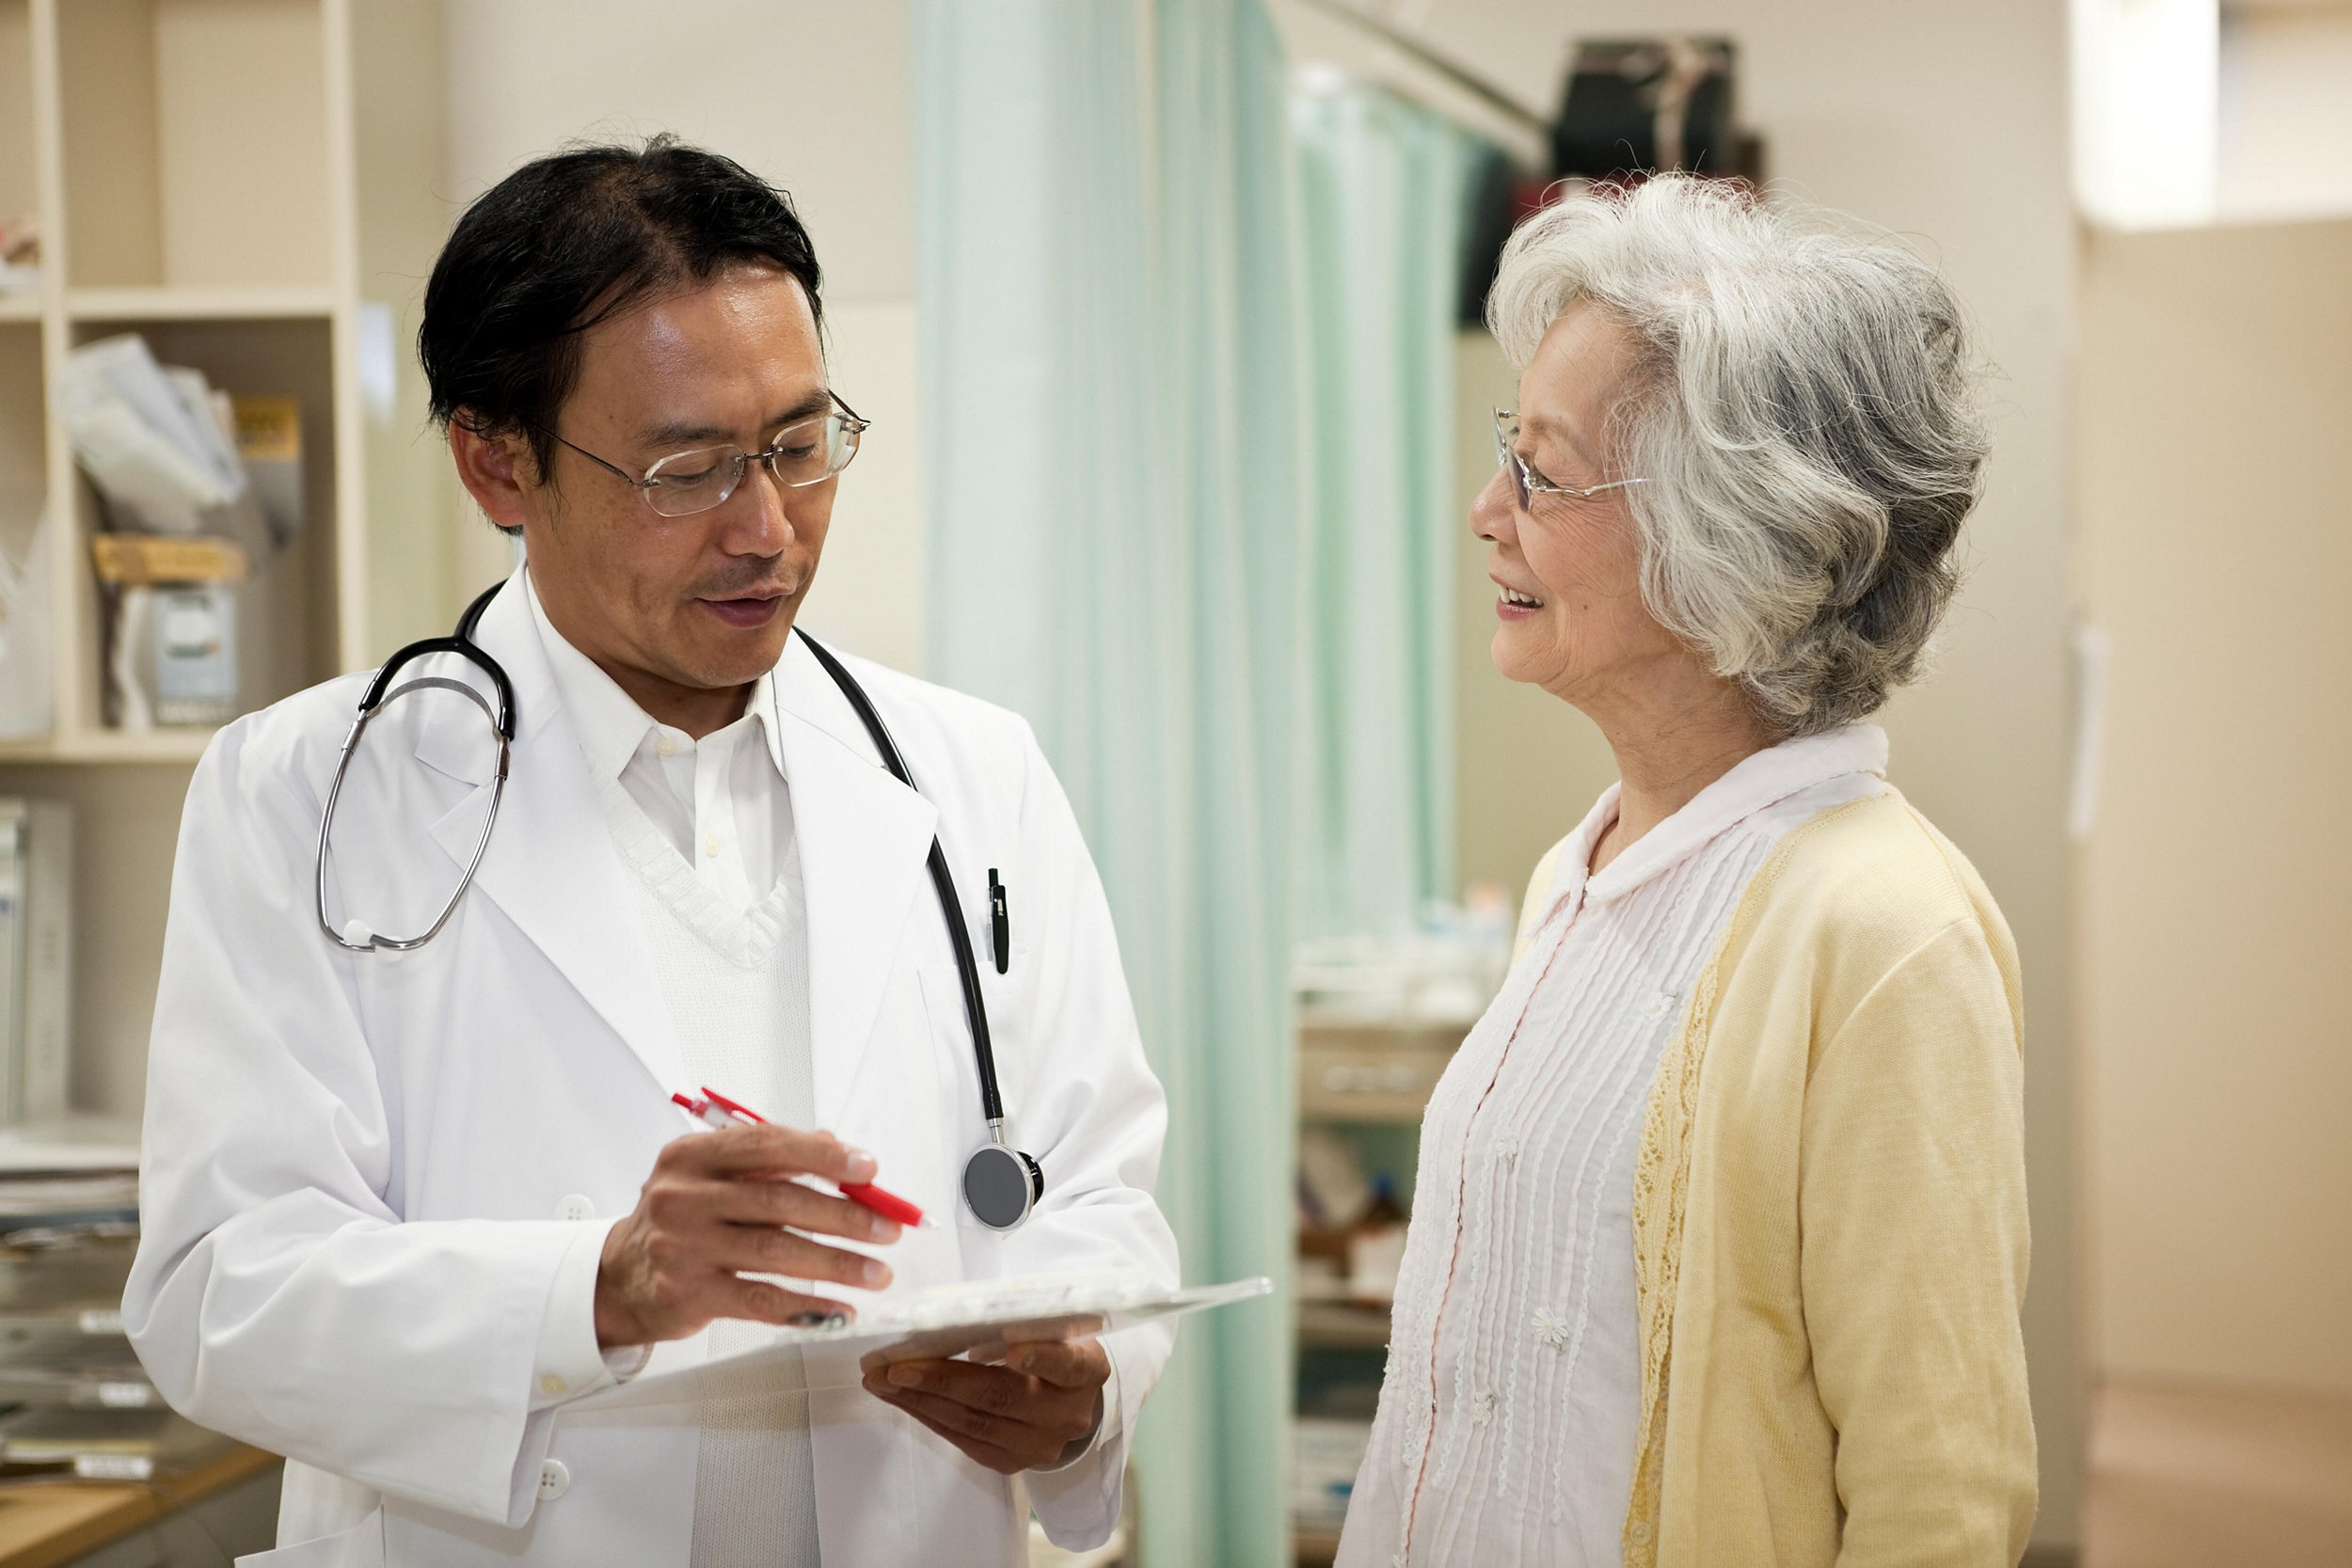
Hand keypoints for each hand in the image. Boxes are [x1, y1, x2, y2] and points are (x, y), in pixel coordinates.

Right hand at [595, 1125, 901, 1348]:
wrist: (621, 1277)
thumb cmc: (682, 1218)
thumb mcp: (712, 1175)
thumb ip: (770, 1160)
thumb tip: (839, 1149)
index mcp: (692, 1156)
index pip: (766, 1145)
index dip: (823, 1157)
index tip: (868, 1170)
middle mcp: (683, 1198)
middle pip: (780, 1202)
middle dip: (844, 1216)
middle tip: (887, 1229)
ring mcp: (684, 1248)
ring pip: (777, 1253)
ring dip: (837, 1264)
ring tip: (877, 1272)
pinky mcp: (689, 1294)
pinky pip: (761, 1300)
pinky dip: (808, 1307)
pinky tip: (841, 1310)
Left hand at [860, 1339, 1109, 1473]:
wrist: (1068, 1403)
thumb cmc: (1051, 1348)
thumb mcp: (1051, 1327)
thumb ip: (1020, 1320)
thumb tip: (953, 1314)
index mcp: (1087, 1369)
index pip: (1067, 1363)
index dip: (1041, 1357)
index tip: (1013, 1350)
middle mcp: (1067, 1412)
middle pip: (1002, 1396)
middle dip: (941, 1379)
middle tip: (894, 1366)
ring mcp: (1039, 1444)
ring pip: (973, 1421)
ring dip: (920, 1399)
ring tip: (881, 1379)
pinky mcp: (1011, 1462)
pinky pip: (962, 1439)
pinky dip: (926, 1415)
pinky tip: (900, 1396)